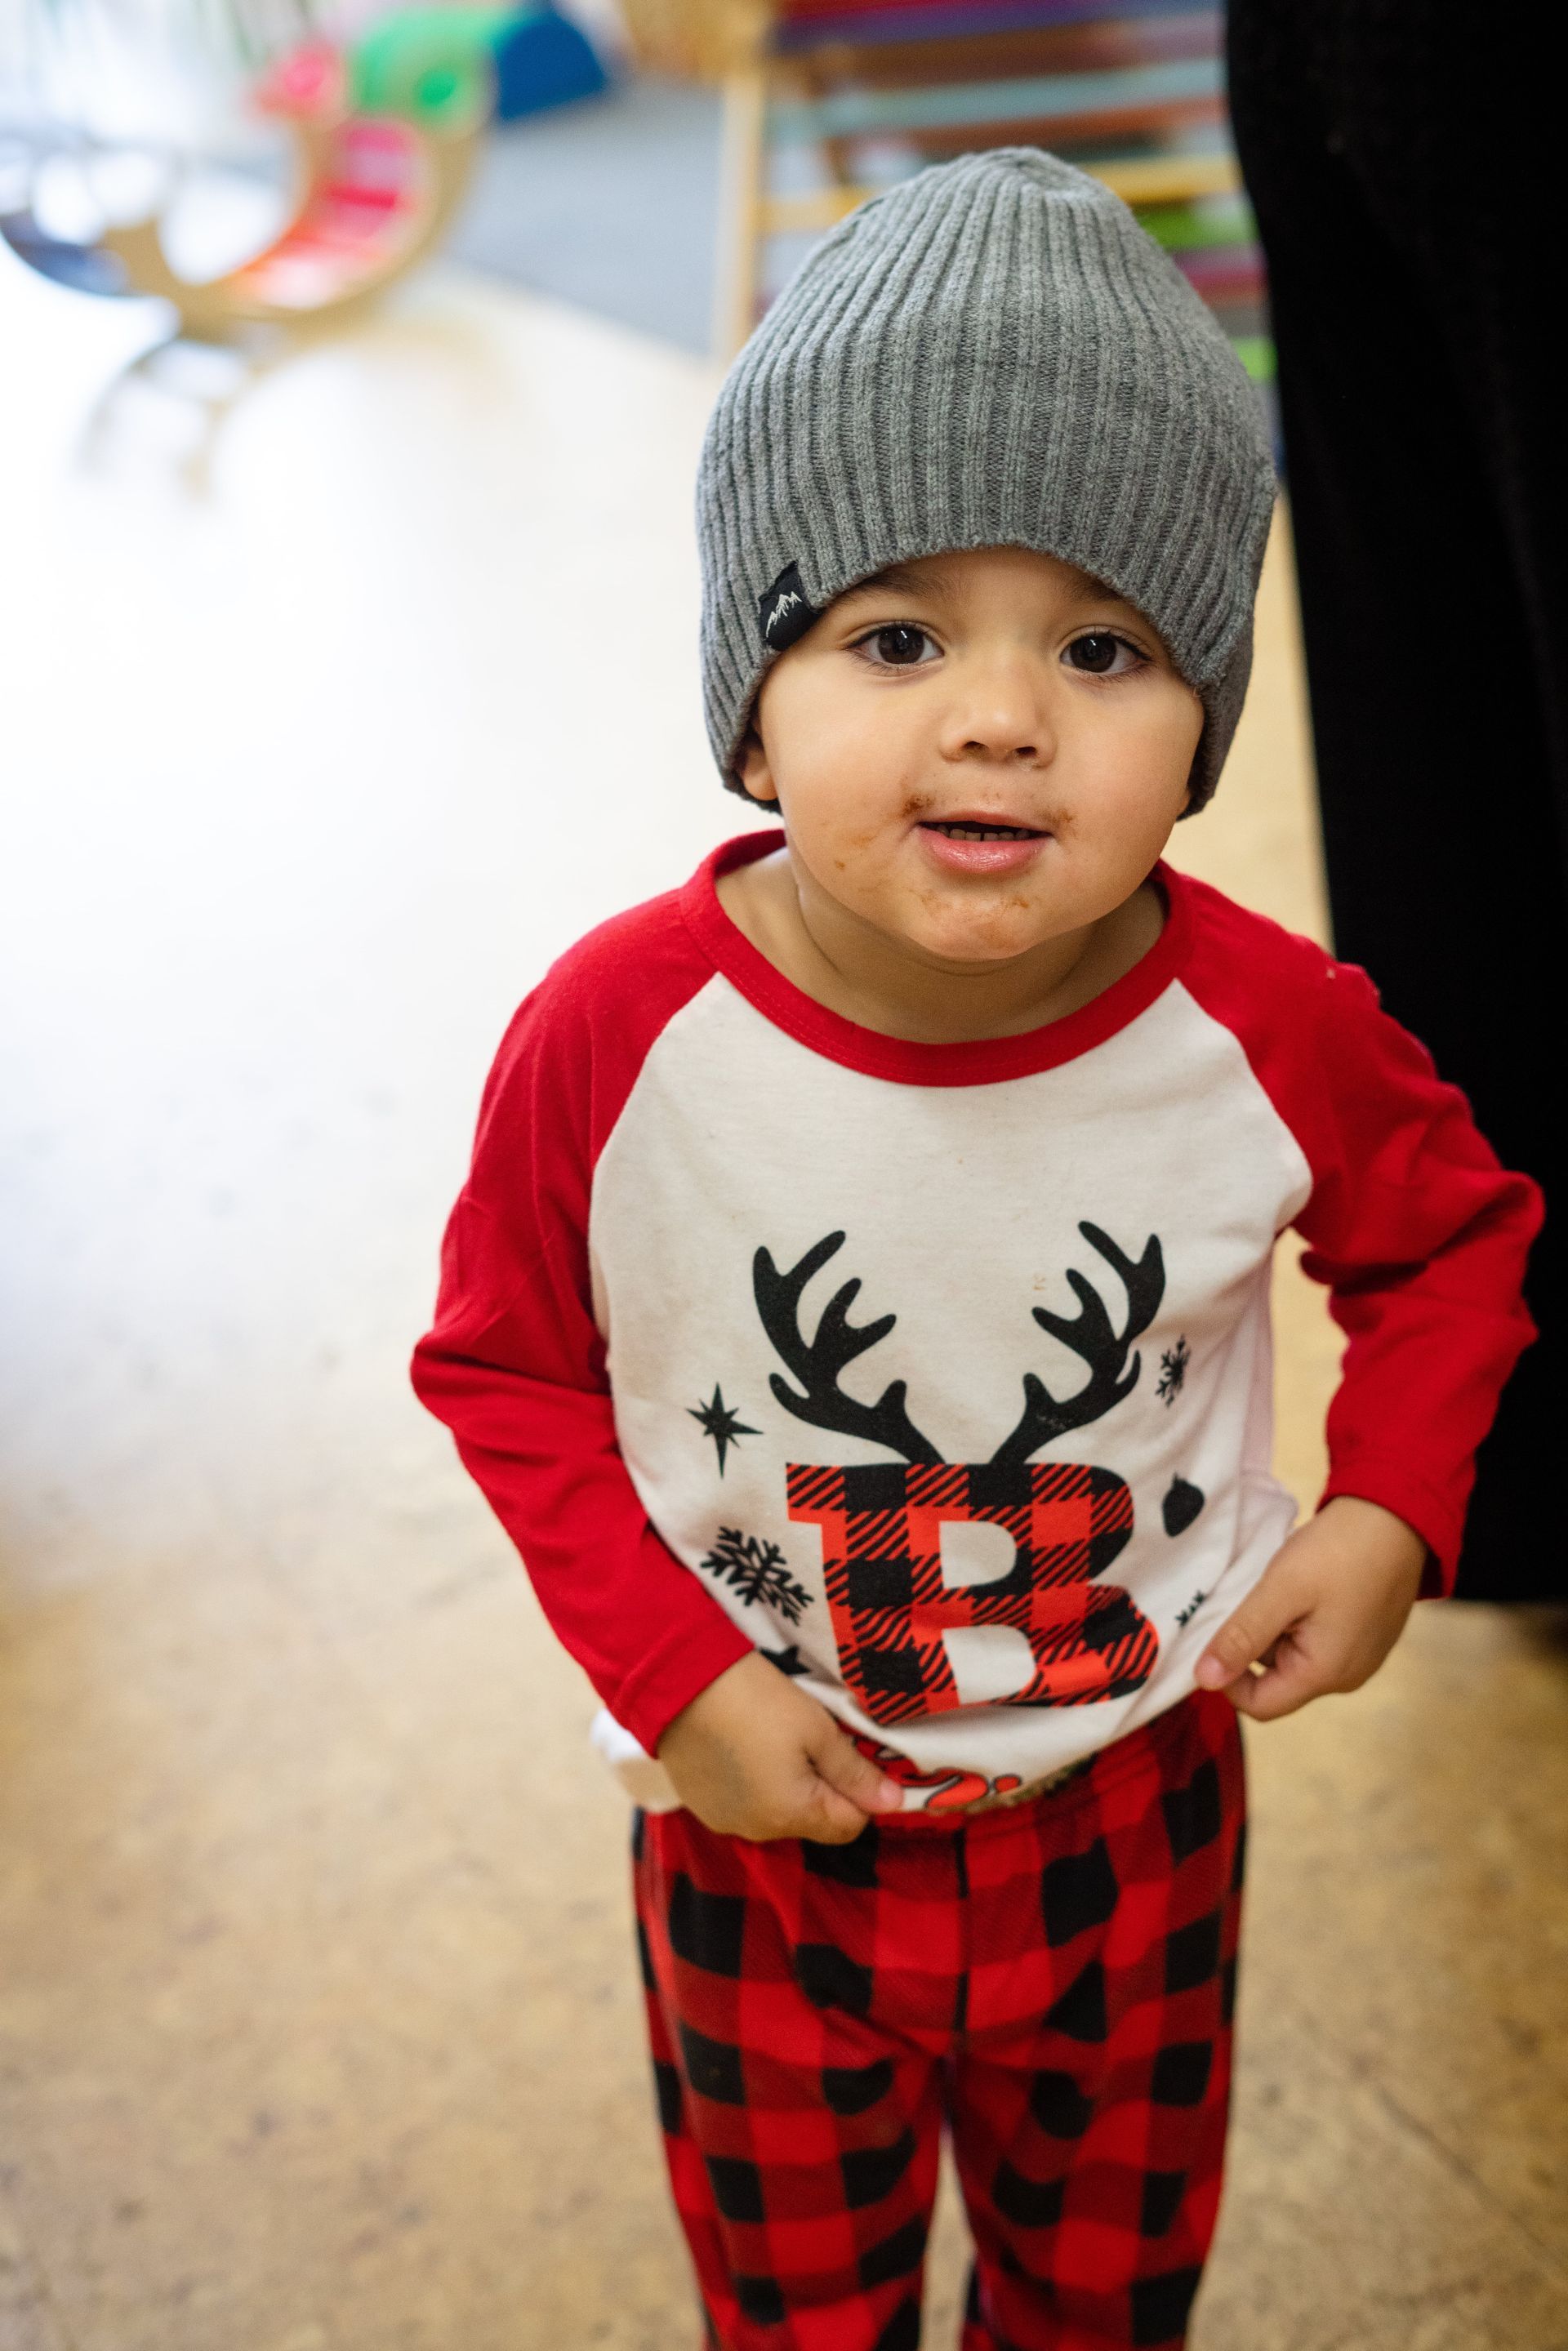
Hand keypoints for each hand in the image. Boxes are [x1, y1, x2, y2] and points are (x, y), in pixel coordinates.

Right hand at [657, 1651, 905, 1842]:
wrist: (678, 1681)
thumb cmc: (757, 1700)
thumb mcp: (816, 1729)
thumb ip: (854, 1772)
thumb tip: (893, 1805)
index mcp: (791, 1815)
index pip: (849, 1826)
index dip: (860, 1793)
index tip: (850, 1754)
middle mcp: (758, 1831)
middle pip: (812, 1821)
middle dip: (822, 1787)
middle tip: (811, 1738)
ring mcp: (725, 1821)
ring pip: (777, 1813)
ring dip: (787, 1786)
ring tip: (774, 1738)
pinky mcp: (701, 1806)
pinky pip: (745, 1804)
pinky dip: (753, 1784)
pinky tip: (744, 1747)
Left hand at [1194, 1495, 1427, 1720]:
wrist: (1398, 1514)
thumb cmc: (1339, 1553)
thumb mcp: (1281, 1590)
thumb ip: (1242, 1636)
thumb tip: (1203, 1681)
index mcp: (1324, 1674)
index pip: (1260, 1704)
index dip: (1228, 1678)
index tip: (1217, 1634)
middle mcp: (1345, 1676)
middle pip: (1277, 1680)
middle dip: (1252, 1646)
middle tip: (1246, 1600)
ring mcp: (1359, 1655)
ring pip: (1294, 1657)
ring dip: (1274, 1628)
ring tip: (1274, 1587)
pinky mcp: (1365, 1634)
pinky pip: (1316, 1640)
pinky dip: (1297, 1619)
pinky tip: (1299, 1585)